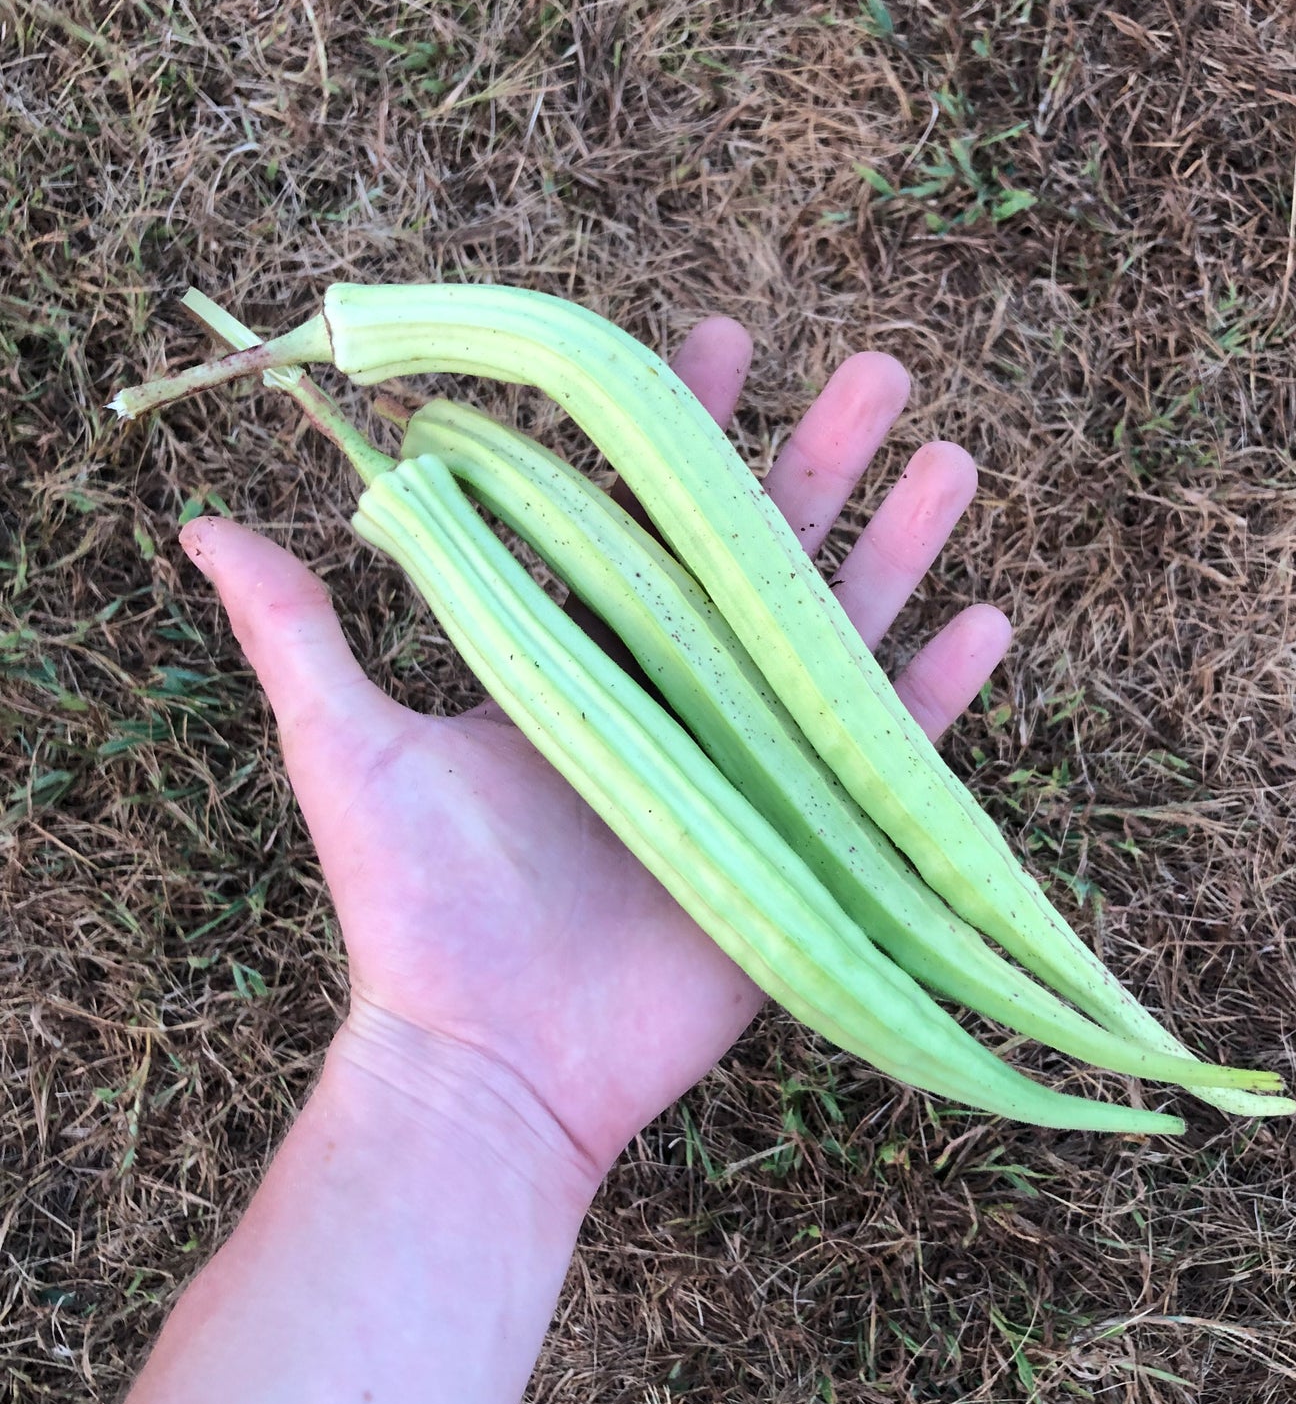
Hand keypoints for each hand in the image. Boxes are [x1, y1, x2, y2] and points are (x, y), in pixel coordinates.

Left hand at [180, 318, 1010, 1196]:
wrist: (492, 1066)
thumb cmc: (416, 907)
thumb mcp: (348, 748)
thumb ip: (296, 631)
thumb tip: (202, 520)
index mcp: (582, 660)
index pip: (640, 515)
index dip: (678, 426)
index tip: (717, 337)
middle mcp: (672, 698)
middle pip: (759, 555)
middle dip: (819, 458)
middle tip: (877, 368)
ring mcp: (746, 766)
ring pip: (836, 635)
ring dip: (897, 548)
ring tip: (951, 459)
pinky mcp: (800, 842)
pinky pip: (884, 757)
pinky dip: (935, 696)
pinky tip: (985, 620)